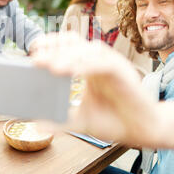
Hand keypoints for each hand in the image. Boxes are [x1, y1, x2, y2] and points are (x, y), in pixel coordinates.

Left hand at [31, 32, 159, 145]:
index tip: (32, 55)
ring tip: (50, 67)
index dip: (50, 46)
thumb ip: (60, 120)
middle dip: (53, 48)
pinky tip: (71, 72)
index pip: (66, 46)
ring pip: (86, 50)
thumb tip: (36, 123)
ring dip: (67, 57)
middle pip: (73, 43)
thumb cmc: (114, 121)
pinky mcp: (121, 70)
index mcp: (87, 66)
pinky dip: (85, 66)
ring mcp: (110, 62)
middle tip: (35, 60)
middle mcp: (98, 60)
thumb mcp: (80, 120)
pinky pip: (101, 63)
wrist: (141, 131)